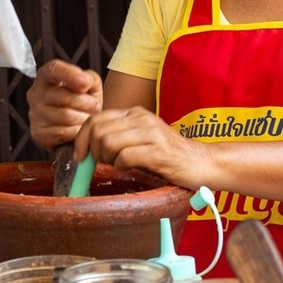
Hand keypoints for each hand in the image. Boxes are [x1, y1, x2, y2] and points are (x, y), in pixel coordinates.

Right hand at [28, 59, 102, 150]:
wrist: (76, 127)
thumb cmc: (82, 101)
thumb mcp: (89, 85)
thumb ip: (89, 78)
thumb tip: (84, 82)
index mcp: (46, 76)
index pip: (53, 69)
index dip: (69, 74)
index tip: (85, 83)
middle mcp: (35, 93)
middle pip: (64, 97)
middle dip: (87, 103)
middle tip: (96, 107)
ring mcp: (34, 114)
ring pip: (65, 116)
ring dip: (84, 118)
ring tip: (89, 117)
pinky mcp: (37, 133)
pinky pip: (63, 132)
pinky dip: (77, 132)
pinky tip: (81, 129)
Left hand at [75, 106, 211, 189]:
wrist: (202, 162)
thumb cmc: (168, 155)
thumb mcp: (141, 138)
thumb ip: (118, 137)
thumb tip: (87, 148)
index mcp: (134, 113)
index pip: (95, 118)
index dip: (81, 138)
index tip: (80, 156)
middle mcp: (141, 118)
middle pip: (98, 130)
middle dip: (94, 152)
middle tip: (103, 164)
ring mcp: (151, 133)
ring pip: (108, 142)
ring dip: (108, 159)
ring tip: (120, 166)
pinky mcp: (158, 152)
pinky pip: (125, 157)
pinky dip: (122, 167)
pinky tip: (133, 169)